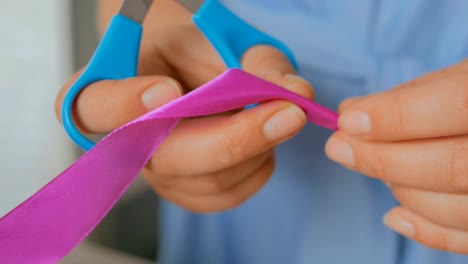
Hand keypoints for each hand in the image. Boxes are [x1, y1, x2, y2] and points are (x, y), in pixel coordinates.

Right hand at [56, 0, 312, 212]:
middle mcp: (123, 143)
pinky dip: (257, 168)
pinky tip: (262, 142)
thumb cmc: (187, 49)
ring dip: (256, 150)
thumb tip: (295, 92)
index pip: (92, 107)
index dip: (124, 104)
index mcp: (103, 91)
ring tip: (275, 115)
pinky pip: (225, 195)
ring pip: (206, 181)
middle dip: (234, 138)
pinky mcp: (183, 191)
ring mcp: (154, 173)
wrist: (181, 69)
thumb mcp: (213, 36)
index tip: (167, 88)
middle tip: (289, 111)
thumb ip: (253, 60)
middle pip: (166, 157)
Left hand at [326, 60, 467, 253]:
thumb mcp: (463, 77)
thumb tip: (350, 112)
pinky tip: (394, 214)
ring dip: (403, 190)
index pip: (456, 106)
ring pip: (458, 206)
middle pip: (453, 166)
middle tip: (339, 147)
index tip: (347, 120)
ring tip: (379, 169)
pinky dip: (427, 231)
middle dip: (384, 159)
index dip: (397, 116)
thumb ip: (412, 95)